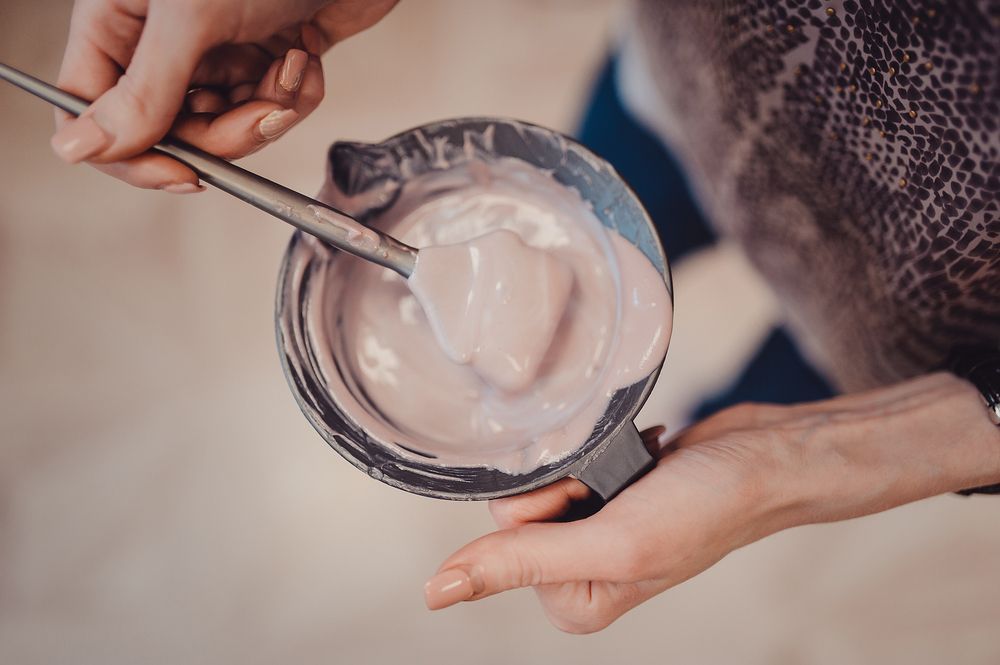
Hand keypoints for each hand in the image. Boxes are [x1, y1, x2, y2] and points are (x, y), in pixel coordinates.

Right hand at [51, 0, 397, 190]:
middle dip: (227, 134)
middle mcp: (162, 42)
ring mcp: (216, 53)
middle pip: (172, 133)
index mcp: (119, 21)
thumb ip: (143, 91)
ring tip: (291, 67)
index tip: (180, 174)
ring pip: (228, 128)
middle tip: (263, 112)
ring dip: (270, 109)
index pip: (93, 113)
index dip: (132, 155)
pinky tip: (307, 52)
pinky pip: (272, 109)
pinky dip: (298, 92)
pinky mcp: (266, 60)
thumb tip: (80, 149)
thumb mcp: (190, 20)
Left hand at [425, 373, 999, 632]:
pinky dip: (604, 447)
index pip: (504, 542)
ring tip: (635, 465)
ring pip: (546, 476)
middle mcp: (582, 570)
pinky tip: (643, 453)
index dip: (541, 506)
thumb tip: (436, 595)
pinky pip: (576, 459)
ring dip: (586, 458)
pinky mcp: (614, 490)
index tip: (592, 498)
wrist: (769, 459)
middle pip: (521, 506)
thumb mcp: (610, 543)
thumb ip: (520, 565)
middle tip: (619, 478)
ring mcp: (599, 529)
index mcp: (575, 601)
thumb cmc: (707, 508)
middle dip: (564, 479)